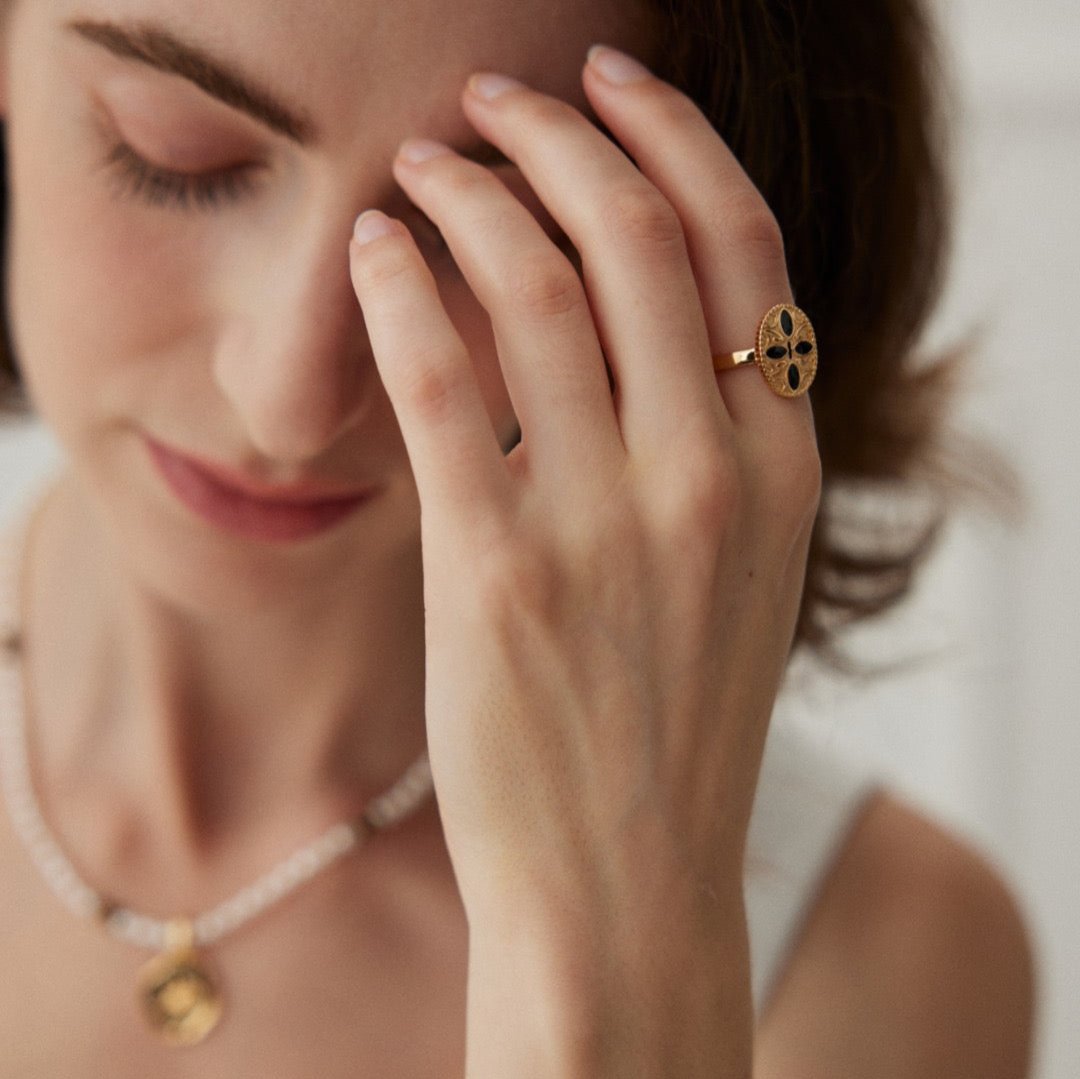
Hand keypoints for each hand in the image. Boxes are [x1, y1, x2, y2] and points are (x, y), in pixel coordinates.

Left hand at [348, 47, 819, 943]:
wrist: (626, 882)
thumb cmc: (672, 724)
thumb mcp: (735, 571)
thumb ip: (710, 441)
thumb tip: (625, 311)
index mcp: (779, 466)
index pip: (740, 248)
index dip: (671, 142)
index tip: (608, 88)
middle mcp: (709, 475)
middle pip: (636, 236)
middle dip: (560, 137)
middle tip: (496, 101)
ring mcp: (606, 522)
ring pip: (534, 286)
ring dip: (471, 196)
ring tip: (426, 166)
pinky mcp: (497, 570)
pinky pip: (443, 379)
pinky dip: (402, 290)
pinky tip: (376, 248)